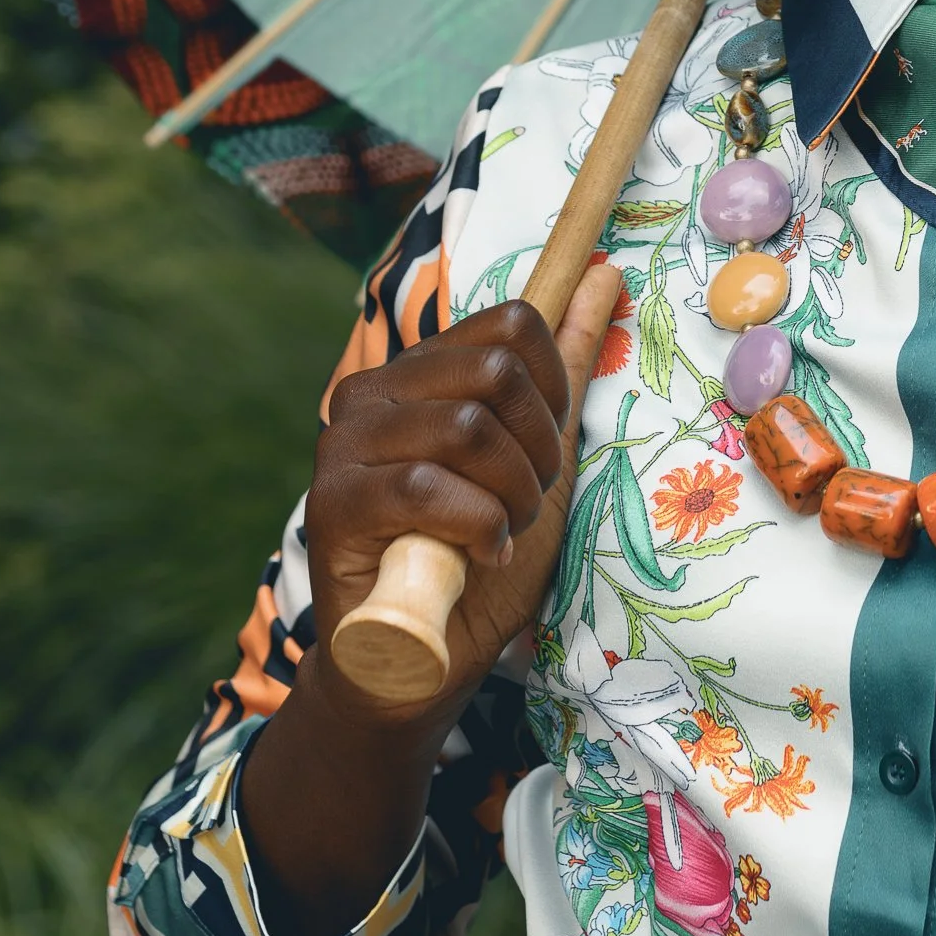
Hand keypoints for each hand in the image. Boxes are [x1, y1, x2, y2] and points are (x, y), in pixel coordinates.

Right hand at [307, 261, 624, 725]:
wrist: (421, 661)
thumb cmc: (480, 555)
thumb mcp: (539, 455)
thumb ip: (564, 367)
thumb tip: (604, 274)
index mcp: (419, 370)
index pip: (511, 324)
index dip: (552, 391)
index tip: (545, 452)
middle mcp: (371, 391)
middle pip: (496, 372)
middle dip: (535, 452)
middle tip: (519, 504)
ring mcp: (343, 444)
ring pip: (467, 427)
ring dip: (510, 496)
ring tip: (498, 533)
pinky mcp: (331, 502)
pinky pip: (427, 488)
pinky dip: (477, 528)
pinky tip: (479, 555)